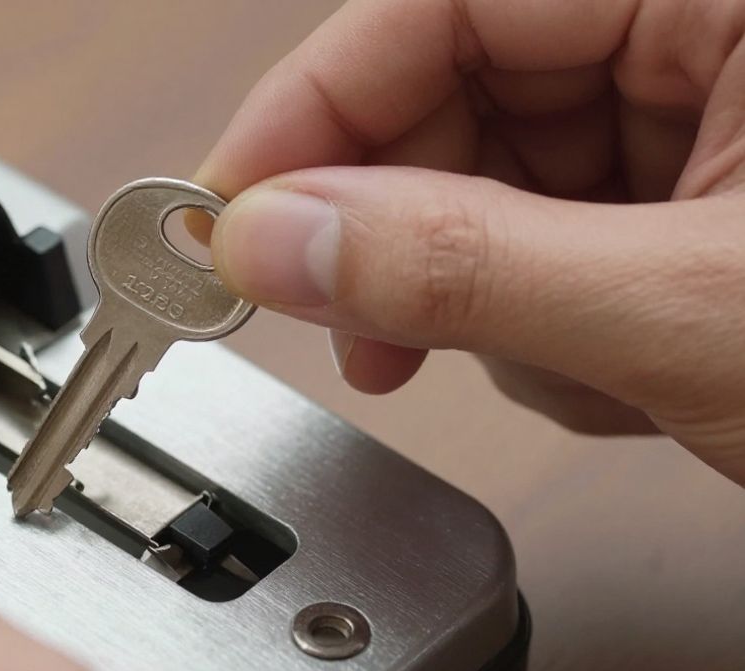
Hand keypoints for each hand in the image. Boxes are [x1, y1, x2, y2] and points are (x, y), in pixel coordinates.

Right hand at [199, 0, 744, 484]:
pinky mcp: (689, 219)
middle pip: (455, 99)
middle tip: (353, 325)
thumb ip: (463, 268)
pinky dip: (548, 332)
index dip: (314, 105)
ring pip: (492, 193)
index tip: (231, 211)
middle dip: (406, 236)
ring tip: (565, 367)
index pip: (442, 5)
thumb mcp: (683, 309)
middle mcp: (700, 43)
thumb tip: (272, 241)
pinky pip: (544, 252)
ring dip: (489, 305)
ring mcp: (702, 131)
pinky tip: (610, 375)